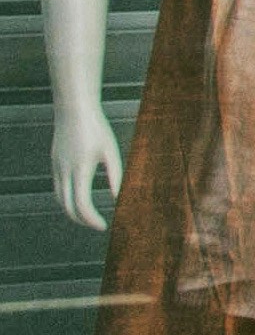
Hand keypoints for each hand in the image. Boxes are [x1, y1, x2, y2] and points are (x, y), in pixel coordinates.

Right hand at [52, 99, 117, 229]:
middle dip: (81, 220)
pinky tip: (80, 197)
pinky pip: (58, 187)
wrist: (74, 109)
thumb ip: (116, 176)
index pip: (81, 205)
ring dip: (72, 210)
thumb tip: (119, 198)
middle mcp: (64, 171)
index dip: (92, 219)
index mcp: (80, 170)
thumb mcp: (111, 152)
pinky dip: (67, 198)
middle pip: (66, 206)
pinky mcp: (54, 162)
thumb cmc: (97, 128)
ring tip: (90, 215)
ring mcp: (56, 167)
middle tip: (99, 225)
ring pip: (59, 198)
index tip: (104, 226)